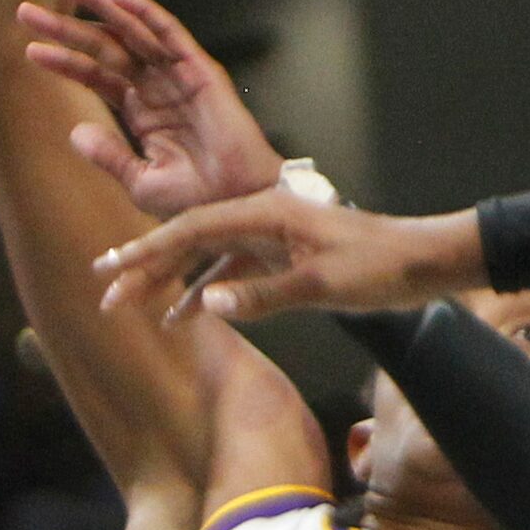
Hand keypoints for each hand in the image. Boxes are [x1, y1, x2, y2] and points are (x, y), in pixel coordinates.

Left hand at [20, 0, 281, 218]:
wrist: (237, 207)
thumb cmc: (197, 202)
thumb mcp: (140, 181)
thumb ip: (108, 155)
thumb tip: (74, 129)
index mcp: (144, 113)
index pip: (97, 78)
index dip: (64, 62)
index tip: (30, 50)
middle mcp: (158, 88)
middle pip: (106, 49)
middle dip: (68, 28)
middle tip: (26, 10)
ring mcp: (179, 77)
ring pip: (132, 32)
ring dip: (100, 6)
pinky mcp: (201, 71)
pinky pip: (170, 33)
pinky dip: (145, 12)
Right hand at [93, 191, 485, 323]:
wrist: (424, 264)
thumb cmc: (380, 269)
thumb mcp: (322, 286)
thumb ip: (263, 296)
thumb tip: (207, 306)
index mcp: (270, 212)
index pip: (195, 226)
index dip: (150, 248)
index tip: (112, 268)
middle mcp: (267, 218)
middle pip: (194, 239)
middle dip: (148, 265)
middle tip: (105, 291)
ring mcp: (276, 239)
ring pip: (211, 258)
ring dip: (173, 282)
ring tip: (133, 306)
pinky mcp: (287, 259)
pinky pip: (236, 274)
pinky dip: (208, 294)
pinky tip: (182, 317)